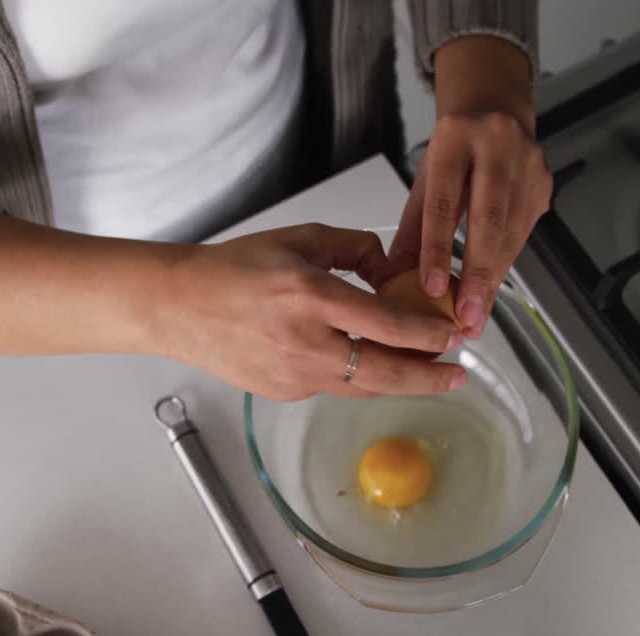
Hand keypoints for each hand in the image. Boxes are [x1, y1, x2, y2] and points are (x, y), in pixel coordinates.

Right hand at [161, 224, 465, 400]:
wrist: (179, 307)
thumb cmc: (234, 269)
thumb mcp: (298, 239)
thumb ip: (352, 247)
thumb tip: (390, 268)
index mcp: (310, 295)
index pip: (386, 323)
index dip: (427, 334)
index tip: (452, 335)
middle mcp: (305, 341)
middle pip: (384, 372)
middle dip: (430, 376)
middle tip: (459, 374)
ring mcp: (293, 374)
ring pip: (363, 388)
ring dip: (400, 383)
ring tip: (428, 376)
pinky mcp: (284, 392)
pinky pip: (333, 387)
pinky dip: (357, 377)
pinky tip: (370, 366)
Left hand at [387, 35, 551, 337]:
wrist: (494, 109)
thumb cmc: (454, 151)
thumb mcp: (425, 180)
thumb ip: (413, 228)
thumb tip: (396, 279)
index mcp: (454, 139)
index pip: (445, 203)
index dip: (438, 249)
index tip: (432, 288)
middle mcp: (496, 145)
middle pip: (488, 219)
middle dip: (477, 274)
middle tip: (466, 317)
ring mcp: (526, 163)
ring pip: (510, 231)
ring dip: (493, 278)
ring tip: (476, 315)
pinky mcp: (543, 182)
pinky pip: (523, 232)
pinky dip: (505, 263)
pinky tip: (491, 288)